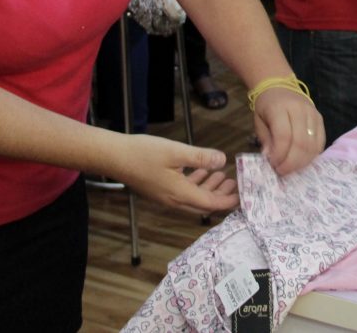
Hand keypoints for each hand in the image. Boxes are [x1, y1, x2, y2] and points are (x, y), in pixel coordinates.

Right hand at [113, 134, 237, 214]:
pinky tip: (200, 171)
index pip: (211, 205)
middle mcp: (174, 200)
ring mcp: (165, 197)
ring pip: (194, 199)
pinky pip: (183, 192)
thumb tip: (223, 161)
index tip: (243, 196)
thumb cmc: (143, 153)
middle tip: (235, 184)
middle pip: (204, 205)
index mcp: (180, 194)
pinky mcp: (160, 190)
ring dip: (209, 189)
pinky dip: (196, 184)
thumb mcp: (176, 151)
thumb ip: (200, 157)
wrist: (114, 157)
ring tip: (222, 176)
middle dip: (221, 196)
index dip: (228, 202)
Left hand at [253, 87, 323, 174]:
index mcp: (280, 108)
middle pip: (301, 142)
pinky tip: (302, 161)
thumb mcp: (259, 121)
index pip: (284, 136)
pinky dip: (312, 155)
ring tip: (291, 168)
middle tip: (282, 172)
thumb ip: (265, 140)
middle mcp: (299, 110)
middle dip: (291, 163)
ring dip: (302, 162)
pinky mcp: (320, 119)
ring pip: (312, 144)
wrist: (279, 85)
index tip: (273, 165)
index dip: (280, 155)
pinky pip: (320, 142)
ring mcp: (312, 114)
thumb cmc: (266, 106)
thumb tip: (271, 159)